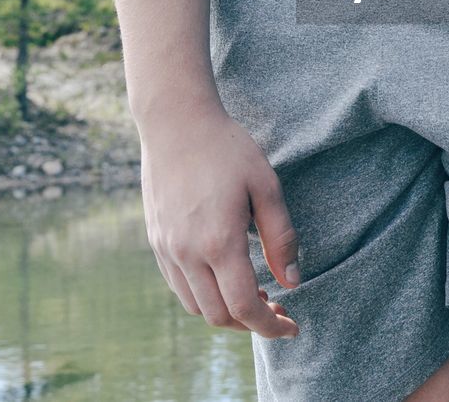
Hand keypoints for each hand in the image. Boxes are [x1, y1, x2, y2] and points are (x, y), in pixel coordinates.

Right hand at [138, 100, 300, 337]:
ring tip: (254, 293)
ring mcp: (166, 248)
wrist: (175, 122)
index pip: (244, 307)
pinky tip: (225, 276)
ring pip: (195, 306)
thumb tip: (291, 281)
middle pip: (218, 316)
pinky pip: (178, 286)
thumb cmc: (228, 148)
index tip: (292, 327)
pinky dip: (203, 295)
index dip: (270, 327)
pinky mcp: (156, 240)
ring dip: (226, 312)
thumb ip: (281, 237)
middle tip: (277, 307)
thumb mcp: (267, 186)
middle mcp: (186, 253)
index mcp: (219, 242)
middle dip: (250, 323)